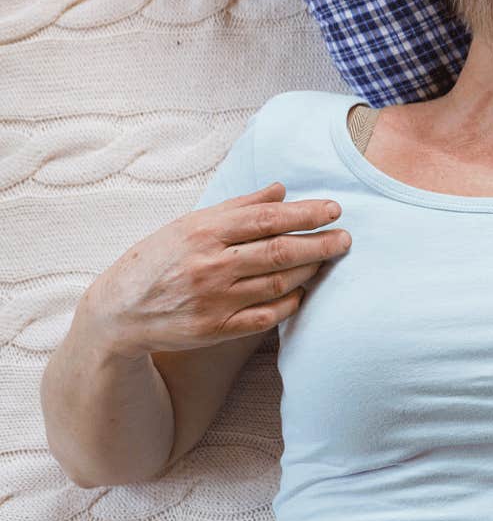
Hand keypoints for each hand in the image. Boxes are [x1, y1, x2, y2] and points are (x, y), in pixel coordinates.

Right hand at [77, 183, 349, 359]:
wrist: (118, 313)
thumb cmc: (159, 260)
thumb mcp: (189, 224)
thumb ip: (238, 207)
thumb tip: (282, 190)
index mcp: (203, 232)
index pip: (268, 219)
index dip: (306, 213)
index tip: (335, 209)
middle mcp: (210, 266)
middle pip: (280, 252)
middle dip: (321, 244)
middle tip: (346, 239)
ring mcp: (214, 301)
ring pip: (279, 284)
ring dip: (310, 270)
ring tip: (327, 259)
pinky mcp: (216, 330)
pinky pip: (268, 316)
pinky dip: (291, 303)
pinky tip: (303, 291)